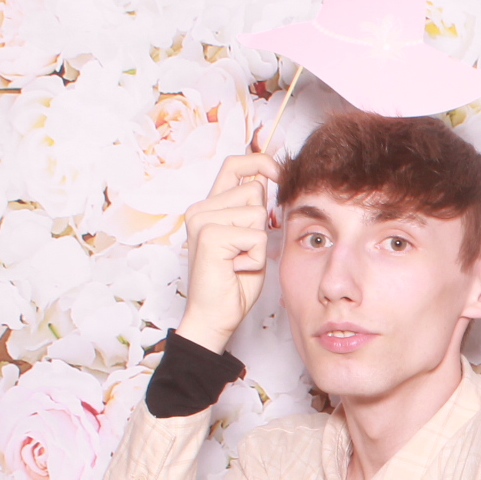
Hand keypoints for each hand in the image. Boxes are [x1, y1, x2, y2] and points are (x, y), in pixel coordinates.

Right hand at [182, 152, 281, 351]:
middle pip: (253, 188)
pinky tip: (237, 269)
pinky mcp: (210, 235)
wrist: (215, 317)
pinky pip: (257, 236)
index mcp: (208, 206)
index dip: (261, 162)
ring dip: (259, 242)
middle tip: (244, 250)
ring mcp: (202, 220)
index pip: (235, 164)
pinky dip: (256, 257)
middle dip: (262, 221)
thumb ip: (252, 209)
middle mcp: (200, 208)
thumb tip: (265, 178)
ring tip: (239, 261)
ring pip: (257, 212)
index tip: (280, 173)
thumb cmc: (234, 282)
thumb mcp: (250, 238)